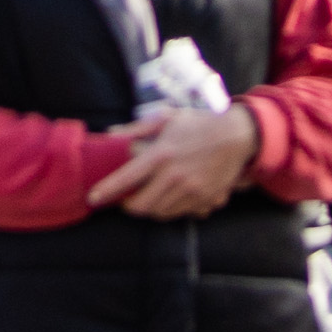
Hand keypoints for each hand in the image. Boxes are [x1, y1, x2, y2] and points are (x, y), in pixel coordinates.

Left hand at [93, 102, 258, 217]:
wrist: (238, 136)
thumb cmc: (198, 124)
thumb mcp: (166, 118)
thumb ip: (136, 129)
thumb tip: (110, 135)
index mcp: (161, 154)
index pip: (127, 178)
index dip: (107, 191)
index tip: (93, 198)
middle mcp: (175, 175)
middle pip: (141, 206)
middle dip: (130, 206)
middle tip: (127, 199)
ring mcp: (191, 190)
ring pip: (160, 213)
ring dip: (151, 208)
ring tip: (150, 195)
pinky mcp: (205, 199)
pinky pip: (180, 213)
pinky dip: (171, 208)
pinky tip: (171, 195)